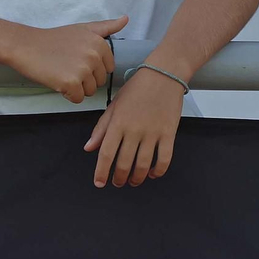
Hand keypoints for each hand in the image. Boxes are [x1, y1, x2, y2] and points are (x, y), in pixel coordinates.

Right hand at [5, 16, 125, 102]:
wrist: (25, 45)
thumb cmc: (52, 39)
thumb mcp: (82, 29)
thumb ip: (106, 27)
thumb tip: (126, 19)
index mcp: (100, 43)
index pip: (107, 69)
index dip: (91, 68)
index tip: (75, 60)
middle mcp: (94, 56)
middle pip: (99, 81)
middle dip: (84, 79)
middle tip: (65, 66)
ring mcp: (83, 69)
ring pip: (89, 91)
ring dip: (76, 87)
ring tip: (60, 72)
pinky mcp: (70, 82)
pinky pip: (77, 99)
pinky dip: (67, 94)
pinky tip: (56, 81)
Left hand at [85, 65, 184, 187]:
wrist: (162, 76)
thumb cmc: (135, 90)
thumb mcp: (113, 107)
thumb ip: (101, 129)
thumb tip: (89, 148)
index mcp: (117, 124)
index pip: (106, 153)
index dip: (101, 171)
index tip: (99, 183)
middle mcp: (134, 130)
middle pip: (124, 162)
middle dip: (119, 177)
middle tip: (117, 183)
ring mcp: (153, 133)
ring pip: (144, 164)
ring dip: (138, 177)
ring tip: (133, 181)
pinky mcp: (169, 133)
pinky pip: (165, 158)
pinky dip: (159, 170)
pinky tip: (154, 174)